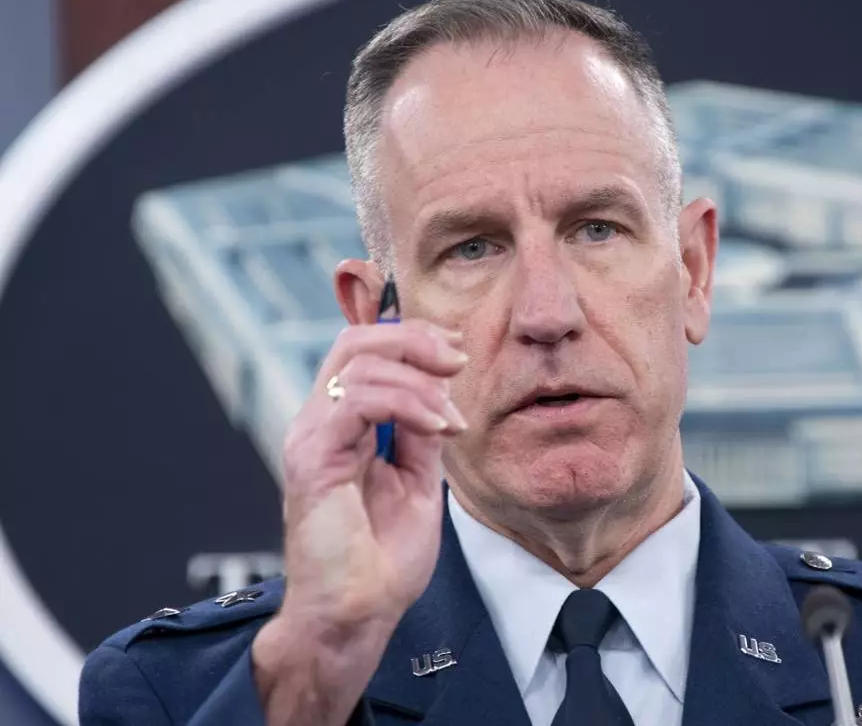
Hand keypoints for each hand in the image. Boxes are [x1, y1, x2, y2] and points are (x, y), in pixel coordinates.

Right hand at [251, 320, 467, 723]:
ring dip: (422, 382)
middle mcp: (320, 423)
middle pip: (356, 341)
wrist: (356, 617)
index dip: (412, 337)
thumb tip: (442, 391)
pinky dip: (407, 403)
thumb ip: (421, 434)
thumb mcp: (419, 482)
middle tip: (458, 362)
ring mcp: (310, 436)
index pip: (365, 351)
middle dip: (416, 340)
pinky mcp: (311, 458)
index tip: (457, 353)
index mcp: (342, 426)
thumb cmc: (381, 562)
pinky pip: (358, 400)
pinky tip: (437, 428)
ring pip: (359, 362)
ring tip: (453, 420)